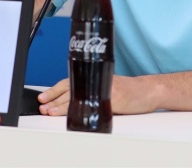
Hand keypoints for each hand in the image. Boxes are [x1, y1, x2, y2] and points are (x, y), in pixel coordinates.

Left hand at [37, 75, 158, 115]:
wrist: (148, 90)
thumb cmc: (130, 91)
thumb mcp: (107, 86)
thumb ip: (92, 90)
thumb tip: (71, 101)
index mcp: (94, 79)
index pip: (70, 82)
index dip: (55, 90)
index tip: (43, 97)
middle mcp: (97, 81)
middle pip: (71, 89)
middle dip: (54, 98)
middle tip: (42, 105)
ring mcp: (105, 89)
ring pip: (79, 96)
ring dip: (62, 105)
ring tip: (50, 111)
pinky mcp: (114, 98)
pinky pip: (95, 104)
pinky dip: (84, 108)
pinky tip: (74, 114)